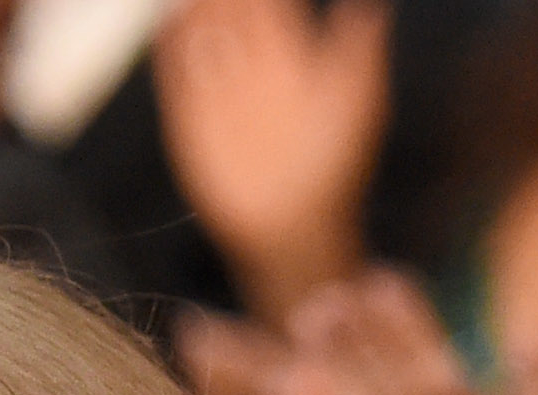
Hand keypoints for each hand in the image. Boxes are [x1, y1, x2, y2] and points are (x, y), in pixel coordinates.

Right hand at [154, 0, 390, 320]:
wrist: (296, 229)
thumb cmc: (334, 169)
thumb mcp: (358, 104)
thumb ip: (361, 51)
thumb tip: (371, 8)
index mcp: (288, 53)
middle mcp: (250, 65)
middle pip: (228, 6)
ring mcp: (217, 90)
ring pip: (197, 31)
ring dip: (192, 10)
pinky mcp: (189, 119)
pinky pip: (173, 74)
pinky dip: (168, 47)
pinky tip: (166, 26)